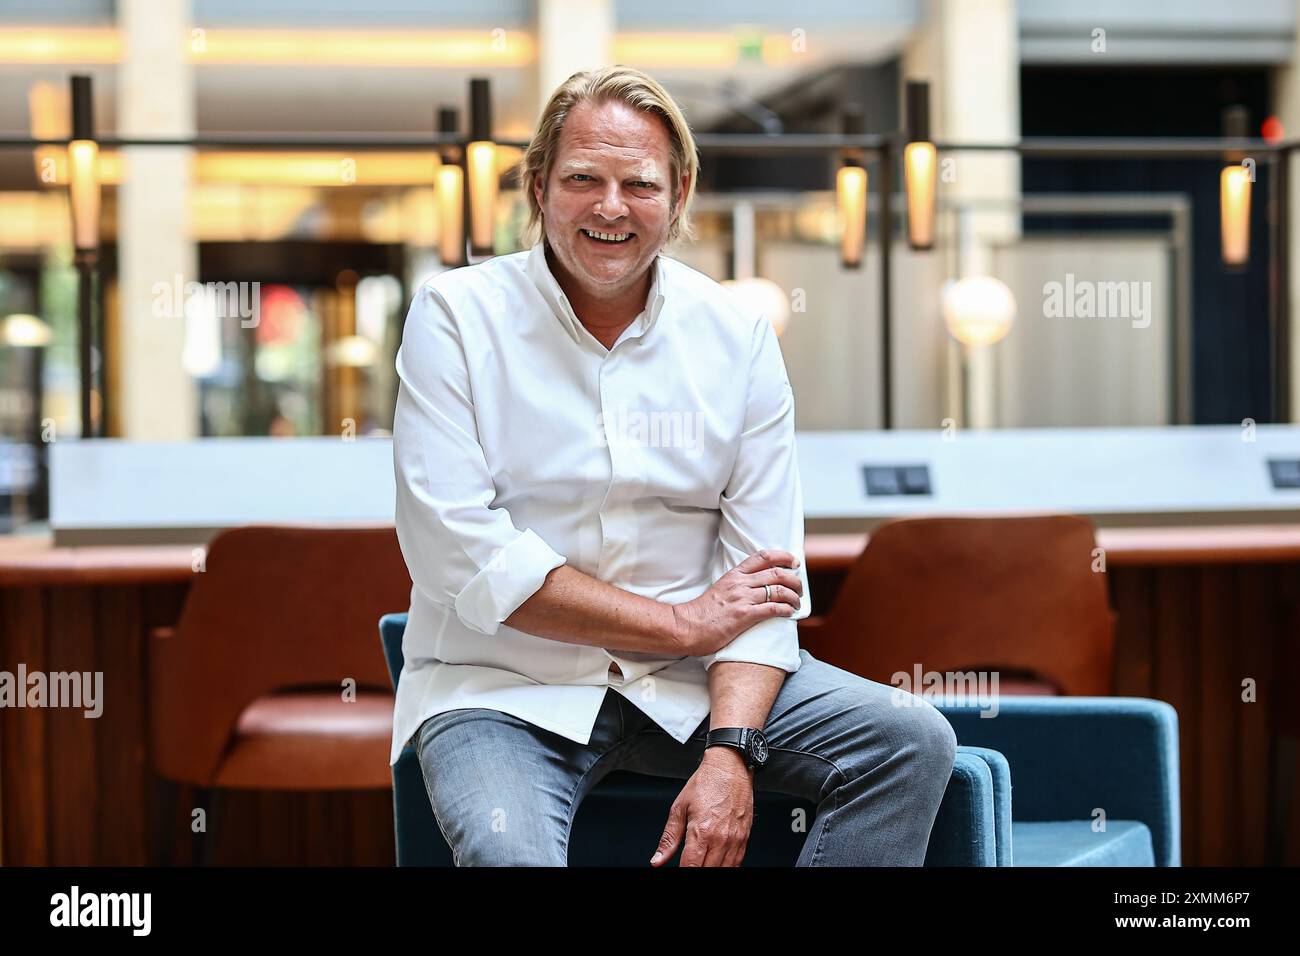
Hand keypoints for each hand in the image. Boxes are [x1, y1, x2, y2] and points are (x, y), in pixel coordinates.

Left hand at [650, 748, 753, 866]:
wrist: (730, 768)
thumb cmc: (706, 783)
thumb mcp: (679, 808)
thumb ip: (669, 838)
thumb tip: (658, 860)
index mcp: (701, 831)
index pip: (690, 867)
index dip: (683, 872)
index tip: (679, 868)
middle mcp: (720, 839)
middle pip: (707, 871)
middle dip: (696, 870)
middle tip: (690, 863)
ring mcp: (735, 840)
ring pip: (724, 870)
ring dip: (711, 869)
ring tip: (702, 862)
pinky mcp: (745, 838)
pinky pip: (737, 863)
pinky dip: (726, 867)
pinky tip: (716, 863)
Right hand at [671, 549, 802, 656]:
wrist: (686, 626)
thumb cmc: (702, 613)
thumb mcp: (720, 590)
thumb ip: (736, 585)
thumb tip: (755, 587)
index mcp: (734, 575)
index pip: (763, 557)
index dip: (783, 556)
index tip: (794, 562)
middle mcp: (740, 583)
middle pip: (777, 573)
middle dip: (795, 579)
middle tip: (800, 588)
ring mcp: (743, 599)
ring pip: (779, 590)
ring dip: (794, 597)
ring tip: (797, 603)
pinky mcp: (744, 616)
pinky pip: (773, 608)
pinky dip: (786, 610)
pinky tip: (789, 613)